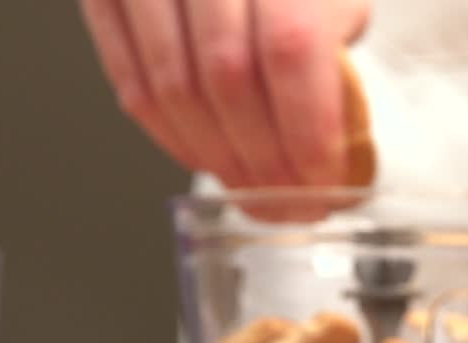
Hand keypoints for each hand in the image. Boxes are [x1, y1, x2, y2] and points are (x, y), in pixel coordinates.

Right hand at [80, 0, 370, 188]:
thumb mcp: (336, 0)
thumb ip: (335, 61)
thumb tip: (329, 148)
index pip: (291, 49)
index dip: (306, 130)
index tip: (324, 180)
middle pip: (228, 77)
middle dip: (262, 157)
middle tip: (288, 198)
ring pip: (174, 88)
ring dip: (216, 156)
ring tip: (250, 187)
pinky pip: (130, 81)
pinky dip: (170, 135)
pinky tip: (204, 157)